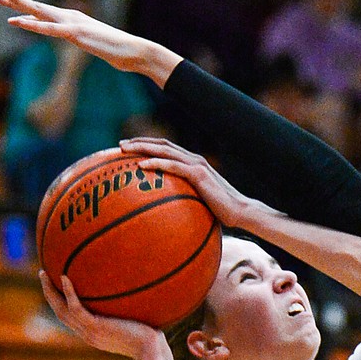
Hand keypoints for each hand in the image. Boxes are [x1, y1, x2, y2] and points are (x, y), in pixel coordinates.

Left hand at [0, 0, 178, 85]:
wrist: (134, 51)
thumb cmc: (119, 51)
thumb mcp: (96, 45)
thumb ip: (85, 41)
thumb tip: (83, 43)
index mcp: (74, 20)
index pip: (45, 13)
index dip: (26, 9)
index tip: (10, 6)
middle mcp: (70, 17)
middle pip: (38, 7)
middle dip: (16, 0)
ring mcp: (73, 24)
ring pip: (39, 12)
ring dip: (18, 5)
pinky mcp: (76, 34)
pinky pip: (49, 30)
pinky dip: (32, 25)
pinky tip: (16, 22)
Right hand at [41, 271, 165, 359]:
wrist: (152, 351)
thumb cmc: (150, 337)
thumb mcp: (134, 321)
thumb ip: (127, 311)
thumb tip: (134, 289)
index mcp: (93, 333)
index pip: (70, 317)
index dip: (59, 301)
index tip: (55, 285)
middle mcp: (88, 333)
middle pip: (60, 312)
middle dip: (49, 294)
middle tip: (43, 275)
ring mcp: (90, 332)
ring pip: (62, 311)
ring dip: (50, 292)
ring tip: (44, 273)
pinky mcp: (96, 328)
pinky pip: (76, 308)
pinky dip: (69, 293)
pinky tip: (64, 277)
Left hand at [120, 136, 257, 230]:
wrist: (241, 213)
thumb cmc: (223, 214)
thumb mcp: (201, 205)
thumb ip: (186, 203)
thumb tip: (169, 217)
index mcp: (193, 164)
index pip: (167, 149)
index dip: (148, 146)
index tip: (129, 150)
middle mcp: (193, 159)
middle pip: (161, 144)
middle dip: (139, 142)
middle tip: (119, 146)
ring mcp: (196, 165)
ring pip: (164, 150)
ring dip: (142, 148)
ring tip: (124, 149)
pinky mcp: (198, 174)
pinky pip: (173, 166)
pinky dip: (156, 164)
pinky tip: (141, 166)